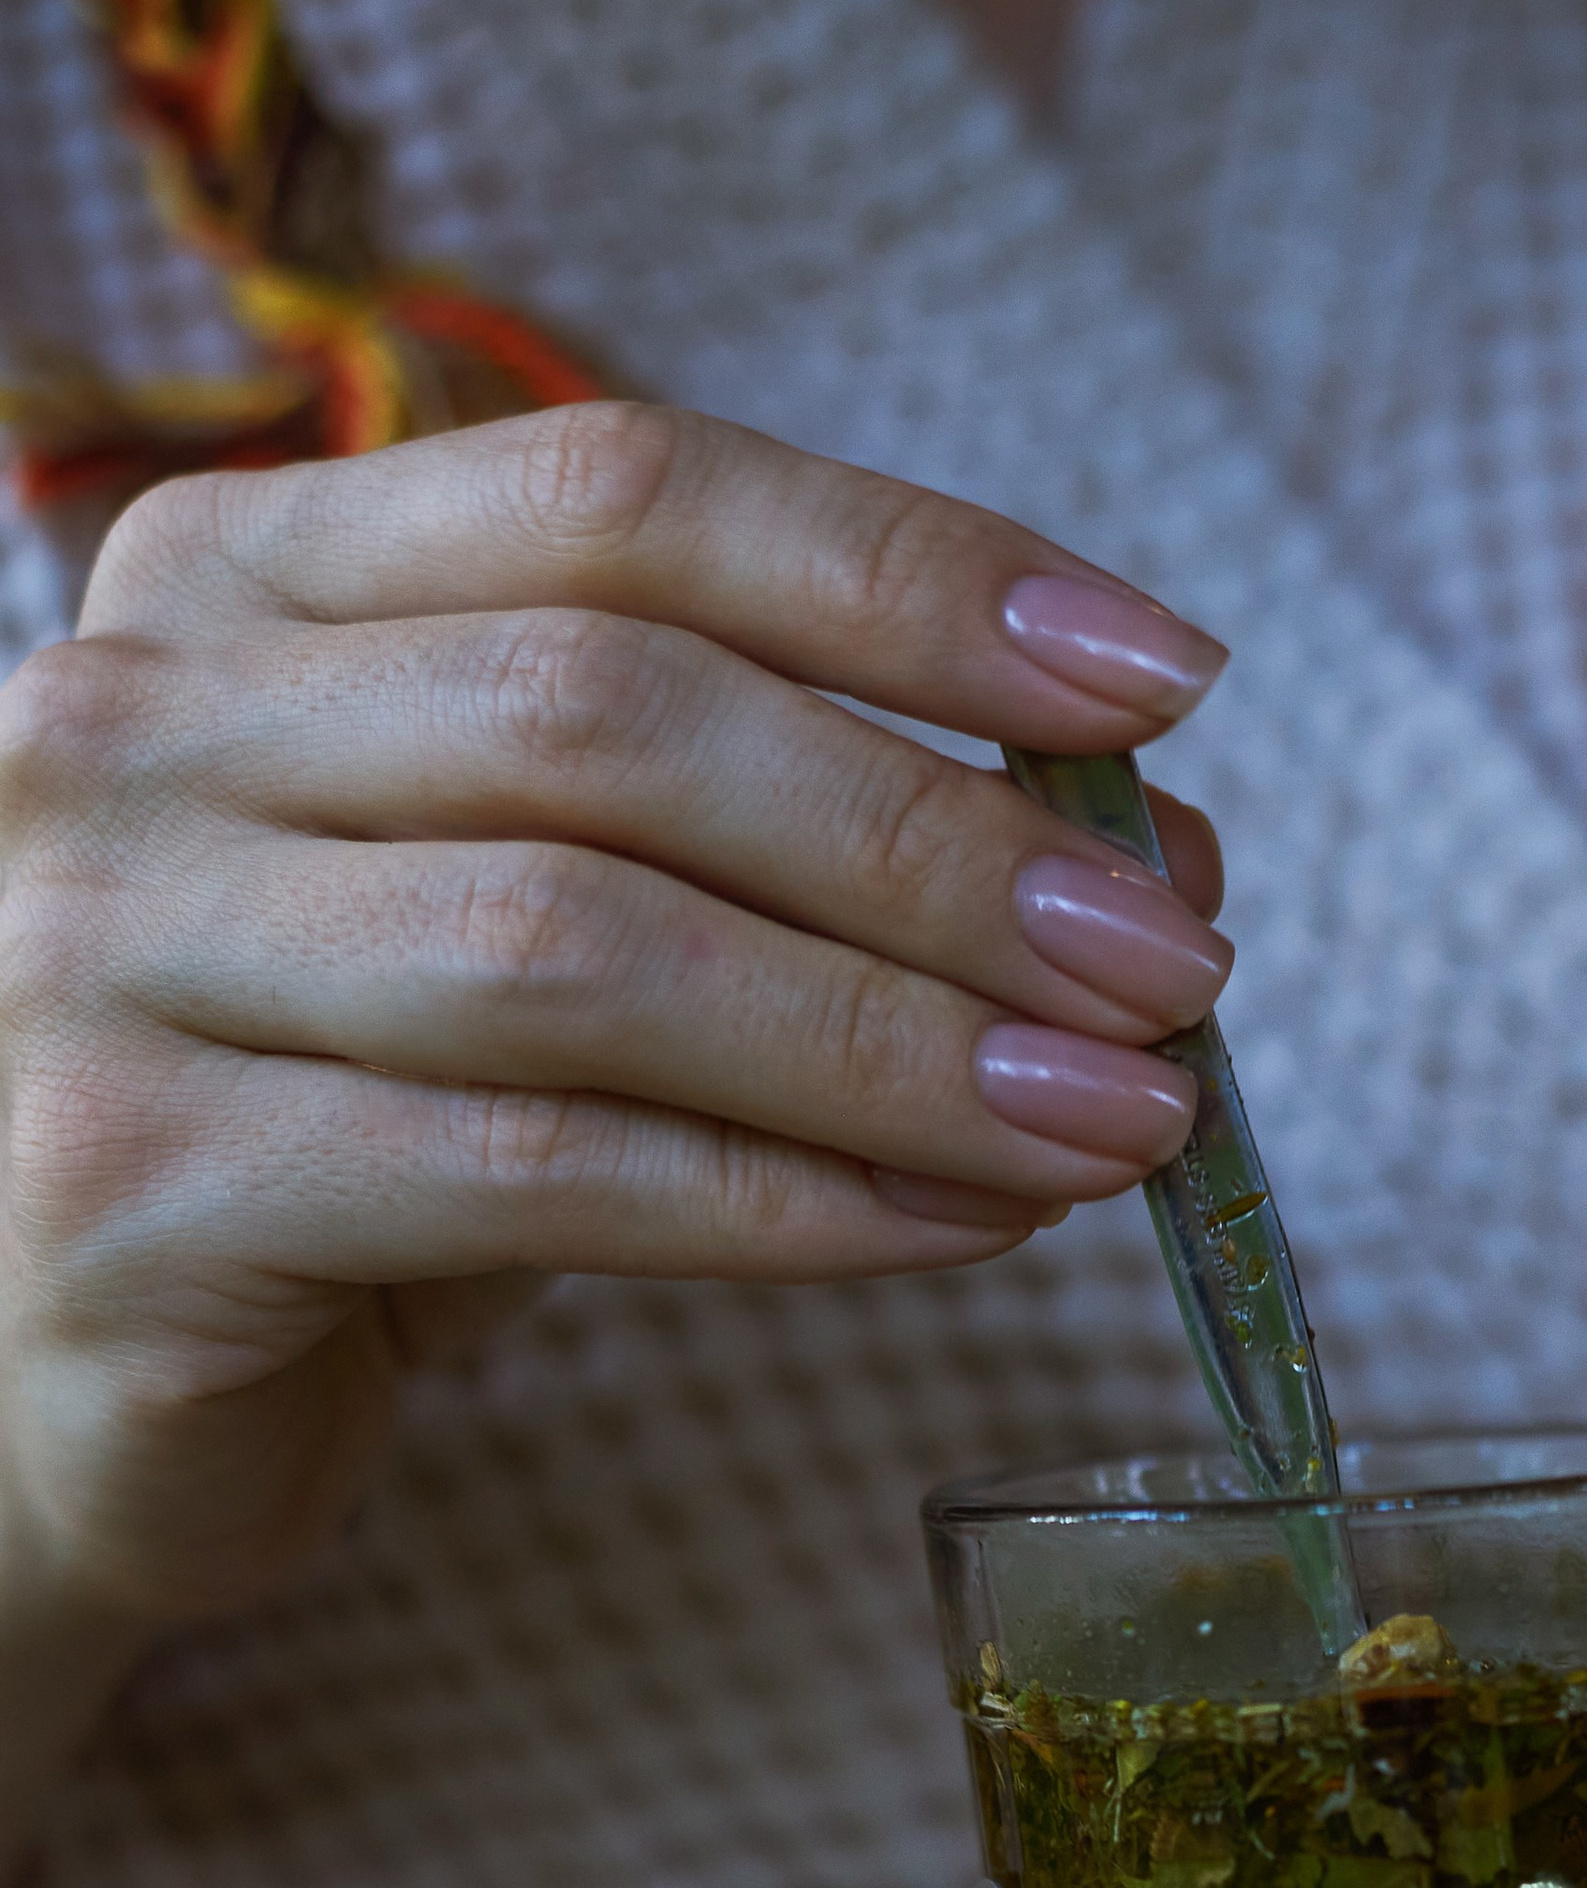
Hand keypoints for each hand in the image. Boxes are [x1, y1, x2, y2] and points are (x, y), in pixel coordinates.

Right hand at [0, 402, 1230, 1632]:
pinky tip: (958, 1226)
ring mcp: (99, 947)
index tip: (1159, 681)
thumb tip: (1147, 857)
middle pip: (614, 714)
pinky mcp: (135, 1184)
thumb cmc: (346, 1136)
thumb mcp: (550, 942)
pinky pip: (535, 1176)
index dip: (907, 578)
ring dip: (896, 1039)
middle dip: (939, 843)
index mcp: (243, 580)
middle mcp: (136, 723)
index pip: (616, 496)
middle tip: (1175, 961)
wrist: (65, 1391)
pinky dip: (786, 1203)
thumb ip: (780, 869)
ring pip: (582, 952)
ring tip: (1119, 1118)